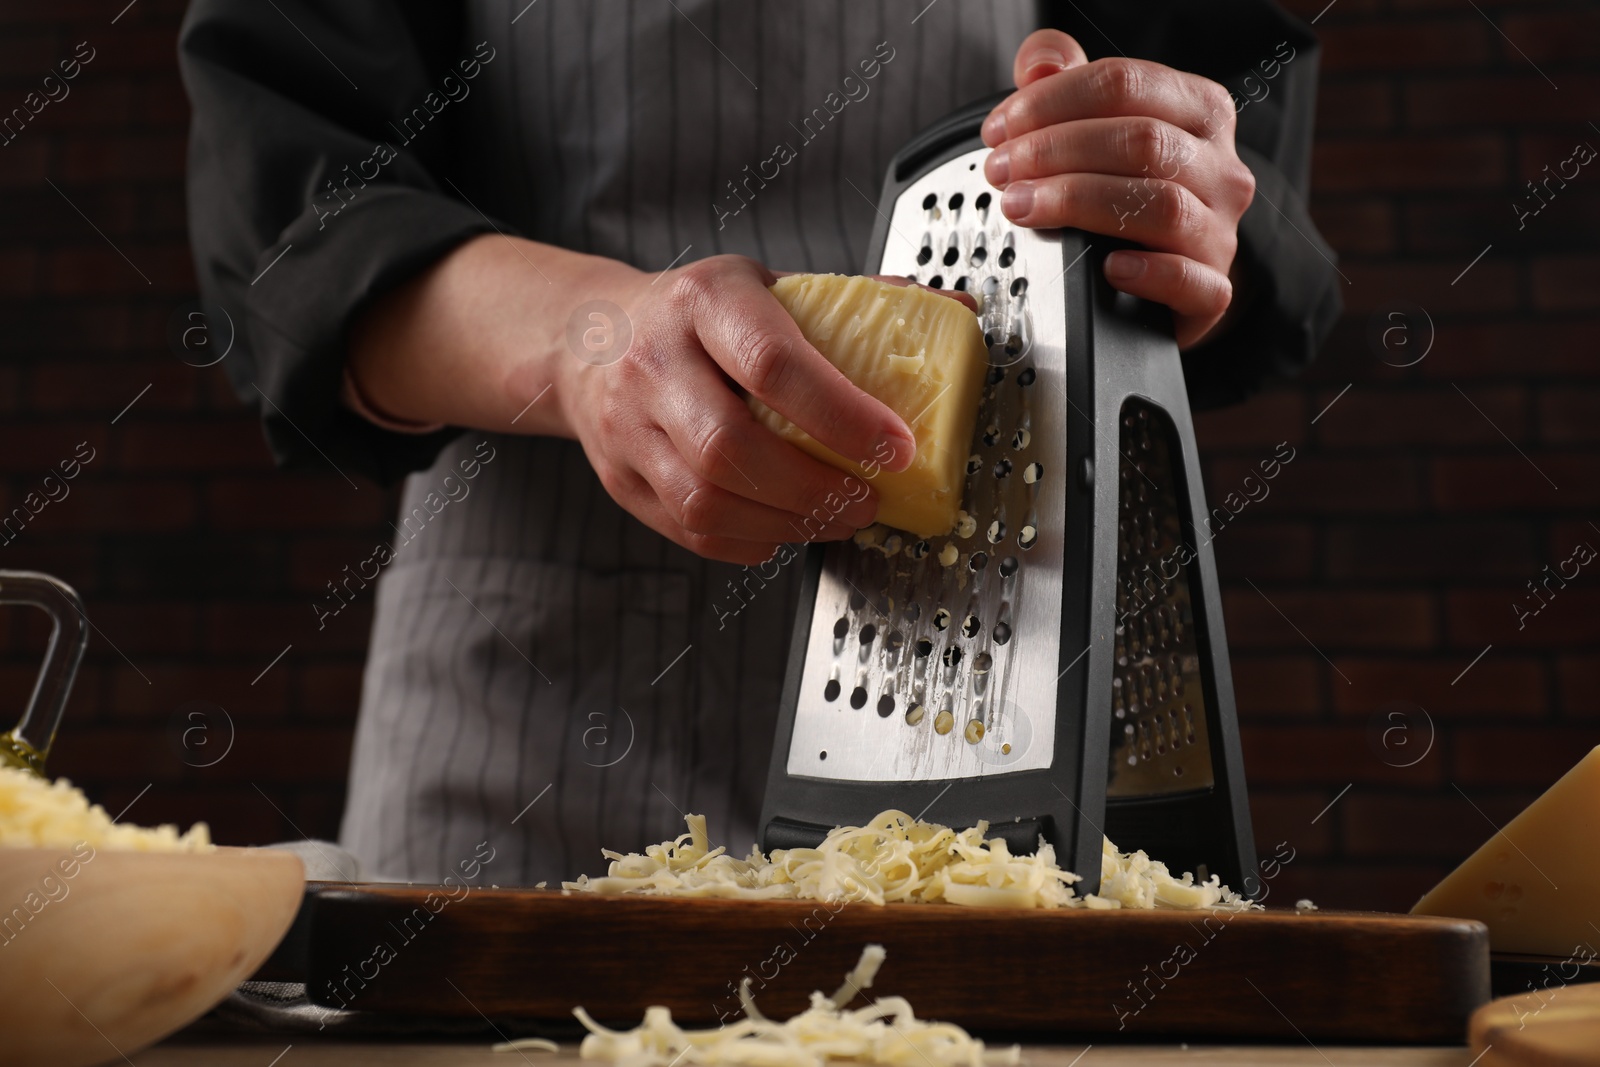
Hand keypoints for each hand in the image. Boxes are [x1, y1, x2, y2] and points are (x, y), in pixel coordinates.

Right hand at [559, 254, 922, 565]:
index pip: (773, 365)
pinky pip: (690, 530)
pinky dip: (749, 542)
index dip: (842, 416)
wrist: (590, 337)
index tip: (895, 446)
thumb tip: (955, 313)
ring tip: (835, 519)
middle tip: (868, 499)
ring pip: (706, 500)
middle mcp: (653, 362)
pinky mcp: (620, 479)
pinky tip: (784, 530)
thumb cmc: (698, 315)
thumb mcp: (768, 286)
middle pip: (731, 447)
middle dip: (814, 487)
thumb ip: (858, 302)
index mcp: (703, 301)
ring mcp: (626, 426)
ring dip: (787, 524)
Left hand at [981, 30, 1255, 348]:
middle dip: (1056, 151)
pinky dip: (1146, 272)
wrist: (1169, 275)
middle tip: (1003, 171)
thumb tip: (1041, 63)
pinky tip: (1106, 268)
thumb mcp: (1098, 127)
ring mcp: (1220, 229)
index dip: (1052, 101)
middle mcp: (1219, 167)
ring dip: (1079, 202)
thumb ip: (1066, 82)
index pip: (1126, 83)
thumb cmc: (1130, 192)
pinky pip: (1190, 278)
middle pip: (1141, 139)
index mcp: (1198, 111)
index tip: (1000, 129)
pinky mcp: (1213, 288)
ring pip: (1162, 205)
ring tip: (1024, 208)